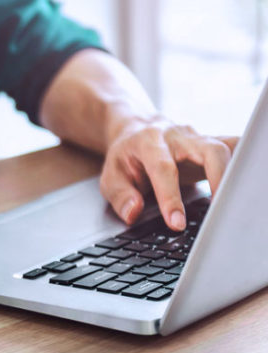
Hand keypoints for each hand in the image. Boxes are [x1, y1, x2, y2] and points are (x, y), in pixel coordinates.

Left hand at [100, 116, 238, 229]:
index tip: (176, 223)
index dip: (170, 197)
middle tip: (218, 212)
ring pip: (228, 148)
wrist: (136, 130)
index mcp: (149, 142)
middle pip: (209, 151)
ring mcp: (198, 138)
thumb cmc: (125, 157)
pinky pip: (235, 149)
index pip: (164, 169)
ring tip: (234, 204)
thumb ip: (120, 196)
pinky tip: (243, 185)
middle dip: (219, 180)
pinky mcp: (212, 144)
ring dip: (235, 174)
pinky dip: (242, 165)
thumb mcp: (110, 176)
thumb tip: (133, 213)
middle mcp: (178, 136)